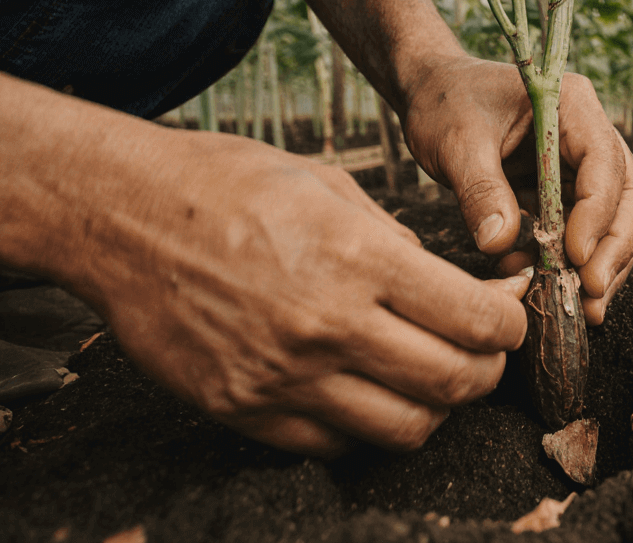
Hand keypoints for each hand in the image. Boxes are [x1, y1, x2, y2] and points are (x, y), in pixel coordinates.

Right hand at [78, 129, 530, 456]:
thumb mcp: (330, 188)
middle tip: (484, 356)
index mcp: (359, 258)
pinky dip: (368, 427)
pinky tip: (367, 393)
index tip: (510, 321)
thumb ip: (398, 245)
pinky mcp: (244, 410)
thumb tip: (456, 289)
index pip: (475, 319)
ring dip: (434, 408)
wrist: (121, 217)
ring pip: (403, 428)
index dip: (510, 327)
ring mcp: (284, 377)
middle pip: (453, 383)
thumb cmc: (228, 186)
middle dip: (487, 373)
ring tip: (430, 379)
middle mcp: (328, 325)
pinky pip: (336, 445)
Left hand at [399, 56, 632, 325]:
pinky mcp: (566, 190)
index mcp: (572, 105)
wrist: (432, 93)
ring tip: (580, 308)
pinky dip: (568, 264)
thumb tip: (500, 244)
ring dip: (599, 266)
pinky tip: (538, 284)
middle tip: (591, 297)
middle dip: (614, 250)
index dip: (598, 214)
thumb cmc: (445, 104)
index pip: (605, 163)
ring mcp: (581, 164)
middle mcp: (588, 134)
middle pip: (627, 197)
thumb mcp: (456, 143)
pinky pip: (582, 232)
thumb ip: (480, 191)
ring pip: (614, 220)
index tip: (574, 256)